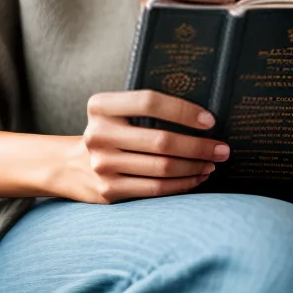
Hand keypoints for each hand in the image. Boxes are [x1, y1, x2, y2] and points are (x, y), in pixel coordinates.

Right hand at [57, 90, 230, 203]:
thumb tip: (202, 114)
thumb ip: (145, 107)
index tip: (210, 121)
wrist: (68, 165)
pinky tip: (197, 178)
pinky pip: (154, 189)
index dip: (183, 111)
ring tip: (213, 163)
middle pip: (161, 141)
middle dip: (199, 146)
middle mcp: (99, 134)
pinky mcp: (108, 191)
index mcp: (101, 106)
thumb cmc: (110, 130)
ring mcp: (102, 165)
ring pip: (161, 168)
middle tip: (223, 149)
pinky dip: (181, 184)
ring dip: (194, 167)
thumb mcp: (115, 111)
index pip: (149, 102)